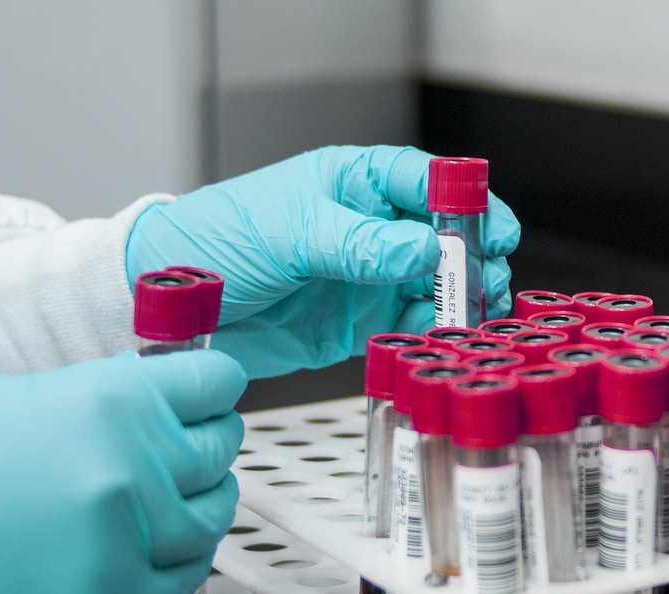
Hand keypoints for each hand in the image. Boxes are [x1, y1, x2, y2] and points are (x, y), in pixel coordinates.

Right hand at [0, 350, 246, 593]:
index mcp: (115, 399)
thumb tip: (166, 402)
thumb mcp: (37, 401)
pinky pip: (187, 576)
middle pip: (222, 447)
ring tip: (182, 499)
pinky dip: (185, 558)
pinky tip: (169, 547)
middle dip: (207, 443)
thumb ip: (115, 402)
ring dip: (203, 502)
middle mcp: (133, 464)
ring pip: (215, 513)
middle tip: (191, 448)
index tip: (212, 396)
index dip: (215, 389)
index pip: (217, 382)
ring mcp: (129, 535)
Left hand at [125, 145, 519, 377]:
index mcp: (352, 185)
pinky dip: (425, 332)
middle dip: (471, 258)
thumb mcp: (291, 233)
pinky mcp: (356, 323)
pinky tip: (432, 337)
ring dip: (454, 300)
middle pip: (441, 237)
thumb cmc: (218, 240)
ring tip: (467, 317)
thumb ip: (361, 243)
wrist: (174, 304)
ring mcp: (365, 277)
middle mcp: (367, 229)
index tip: (494, 228)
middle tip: (486, 282)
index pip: (424, 182)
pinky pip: (405, 325)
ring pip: (431, 285)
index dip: (465, 202)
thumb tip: (425, 249)